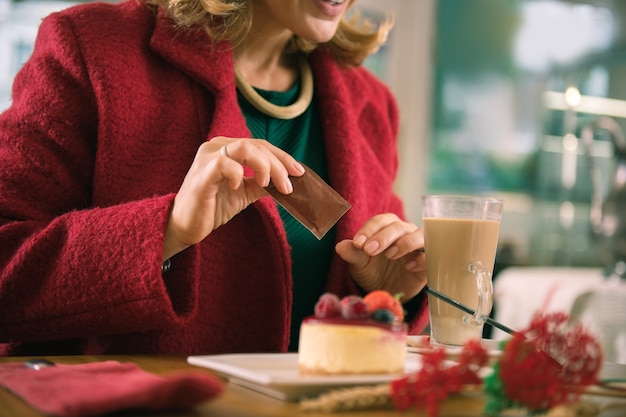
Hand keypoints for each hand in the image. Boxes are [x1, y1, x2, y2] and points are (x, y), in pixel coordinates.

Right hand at [163, 137, 304, 259]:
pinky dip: (238, 174)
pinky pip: (224, 164)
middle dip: (278, 165)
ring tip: (267, 184)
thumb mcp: (244, 192)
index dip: (282, 157)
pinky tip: (238, 187)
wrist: (186, 226)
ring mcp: (206, 158)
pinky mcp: (201, 175)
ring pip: (244, 148)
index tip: (299, 172)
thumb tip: (287, 181)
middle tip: (288, 185)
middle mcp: (215, 147)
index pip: (260, 145)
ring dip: (264, 166)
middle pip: (256, 145)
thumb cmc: (213, 207)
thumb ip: (262, 183)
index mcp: (226, 149)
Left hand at [335, 213, 426, 302]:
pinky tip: (408, 267)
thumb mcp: (360, 264)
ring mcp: (418, 246)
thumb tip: (340, 246)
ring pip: (419, 235)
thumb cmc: (373, 271)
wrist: (386, 291)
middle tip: (369, 250)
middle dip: (383, 237)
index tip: (357, 243)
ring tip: (390, 254)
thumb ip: (352, 254)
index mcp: (386, 227)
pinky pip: (430, 255)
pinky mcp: (428, 262)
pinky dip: (421, 259)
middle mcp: (405, 232)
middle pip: (398, 227)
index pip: (380, 221)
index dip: (369, 230)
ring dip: (405, 242)